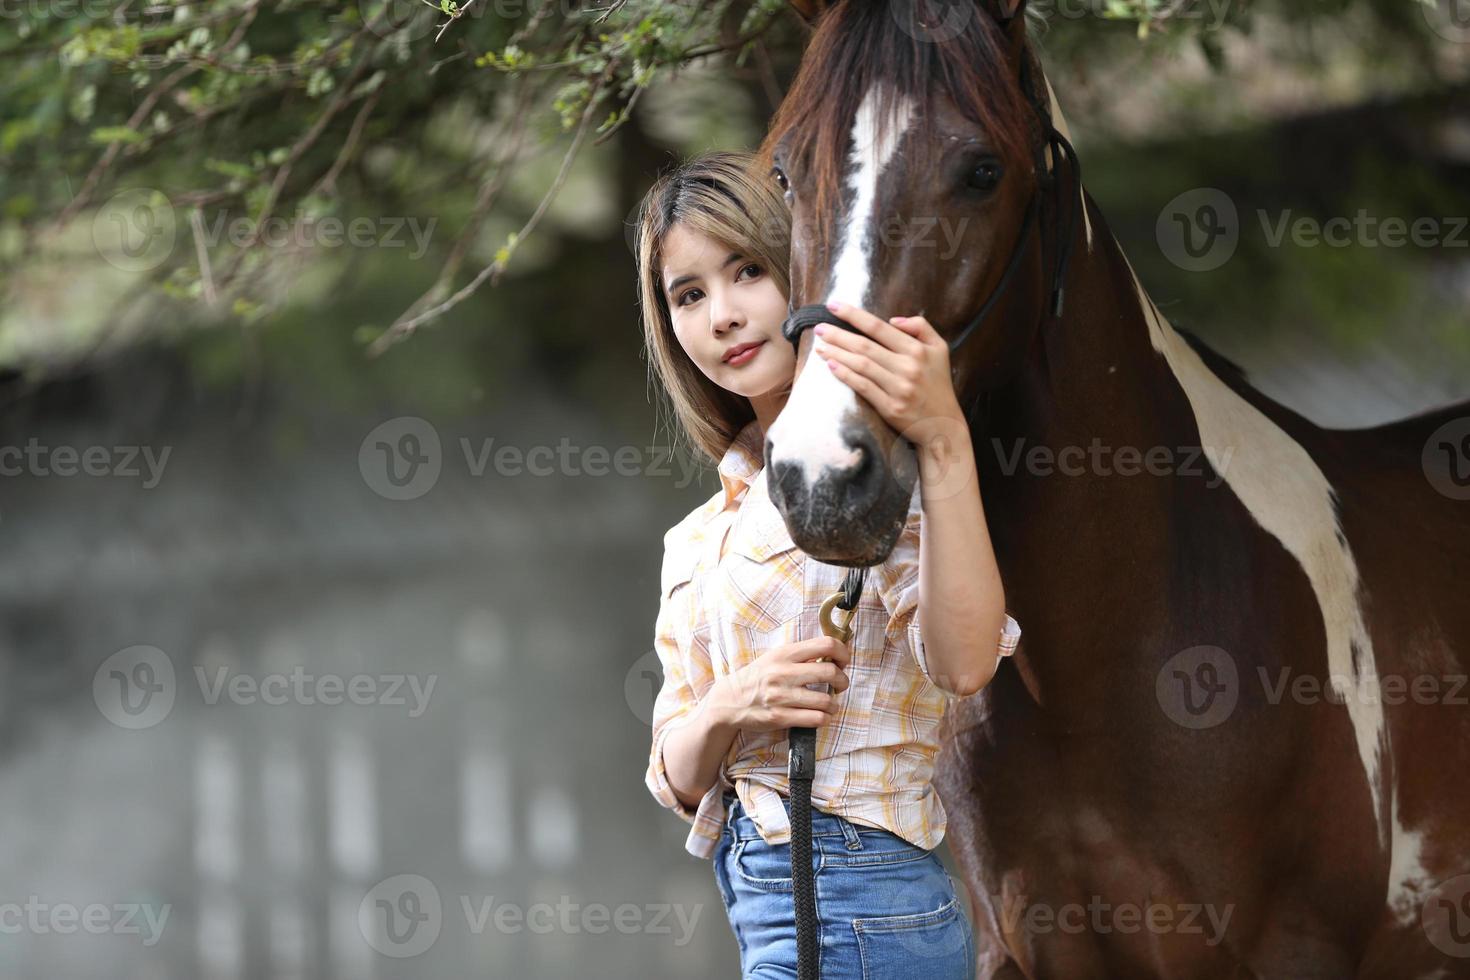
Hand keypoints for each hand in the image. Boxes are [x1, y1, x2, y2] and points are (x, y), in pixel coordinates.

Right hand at [707, 636, 851, 732]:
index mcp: (784, 654)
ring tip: (829, 704)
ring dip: (834, 704)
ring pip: (826, 700)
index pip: (825, 645)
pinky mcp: (780, 717)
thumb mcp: (775, 657)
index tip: (843, 662)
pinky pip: (816, 719)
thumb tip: (833, 653)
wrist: (729, 700)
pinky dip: (824, 718)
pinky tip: (820, 716)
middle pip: (830, 672)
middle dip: (842, 680)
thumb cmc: (757, 677)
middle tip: (840, 685)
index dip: (842, 653)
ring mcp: (781, 696)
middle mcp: (783, 673)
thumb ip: (801, 655)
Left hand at [810, 300, 967, 451]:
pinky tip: (831, 366)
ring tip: (820, 346)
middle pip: (864, 346)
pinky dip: (845, 375)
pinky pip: (863, 387)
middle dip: (838, 335)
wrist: (943, 424)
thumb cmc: (938, 383)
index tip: (833, 305)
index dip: (853, 315)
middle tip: (819, 328)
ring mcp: (898, 389)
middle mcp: (908, 367)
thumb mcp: (939, 349)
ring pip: (861, 365)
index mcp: (917, 350)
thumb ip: (920, 327)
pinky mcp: (890, 408)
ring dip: (837, 354)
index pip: (878, 327)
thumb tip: (893, 319)